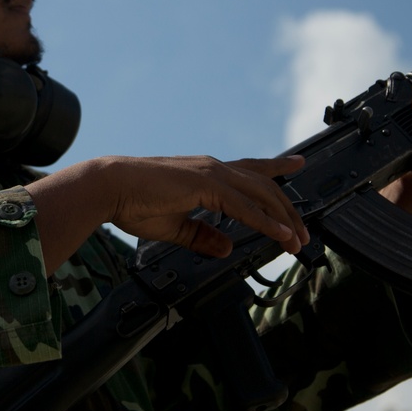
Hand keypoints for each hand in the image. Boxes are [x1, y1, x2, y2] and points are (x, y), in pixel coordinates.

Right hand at [28, 155, 308, 273]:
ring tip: (297, 240)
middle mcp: (213, 167)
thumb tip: (227, 248)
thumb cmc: (132, 203)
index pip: (249, 170)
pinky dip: (265, 221)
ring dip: (282, 218)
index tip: (299, 161)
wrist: (108, 187)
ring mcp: (211, 173)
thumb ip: (202, 236)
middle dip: (287, 209)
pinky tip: (280, 234)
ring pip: (260, 194)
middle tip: (303, 231)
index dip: (277, 166)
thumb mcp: (174, 227)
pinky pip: (244, 207)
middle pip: (263, 185)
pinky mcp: (205, 185)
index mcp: (205, 173)